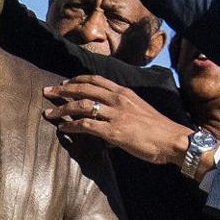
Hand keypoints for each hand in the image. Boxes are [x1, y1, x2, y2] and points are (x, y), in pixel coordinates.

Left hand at [43, 75, 192, 165]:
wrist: (173, 140)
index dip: (76, 80)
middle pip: (83, 89)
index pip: (95, 80)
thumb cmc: (159, 130)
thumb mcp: (140, 111)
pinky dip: (71, 126)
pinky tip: (62, 129)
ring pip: (81, 106)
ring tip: (48, 113)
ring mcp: (115, 114)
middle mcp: (118, 99)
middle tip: (47, 92)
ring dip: (61, 109)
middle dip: (62, 90)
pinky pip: (86, 125)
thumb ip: (123, 111)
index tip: (64, 83)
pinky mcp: (114, 131)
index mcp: (124, 92)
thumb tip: (109, 120)